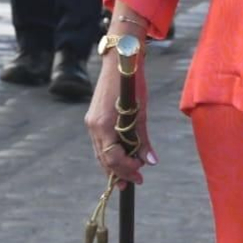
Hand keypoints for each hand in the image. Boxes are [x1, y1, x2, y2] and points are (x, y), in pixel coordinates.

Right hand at [86, 48, 155, 188]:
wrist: (120, 62)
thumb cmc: (133, 84)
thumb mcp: (141, 113)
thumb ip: (143, 139)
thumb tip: (150, 162)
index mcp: (104, 125)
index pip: (113, 158)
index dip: (127, 170)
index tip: (141, 175)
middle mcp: (93, 127)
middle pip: (104, 159)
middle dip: (120, 173)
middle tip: (136, 181)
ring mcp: (91, 123)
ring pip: (100, 153)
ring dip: (114, 166)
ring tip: (127, 176)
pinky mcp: (93, 119)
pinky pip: (100, 143)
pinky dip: (110, 153)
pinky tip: (120, 158)